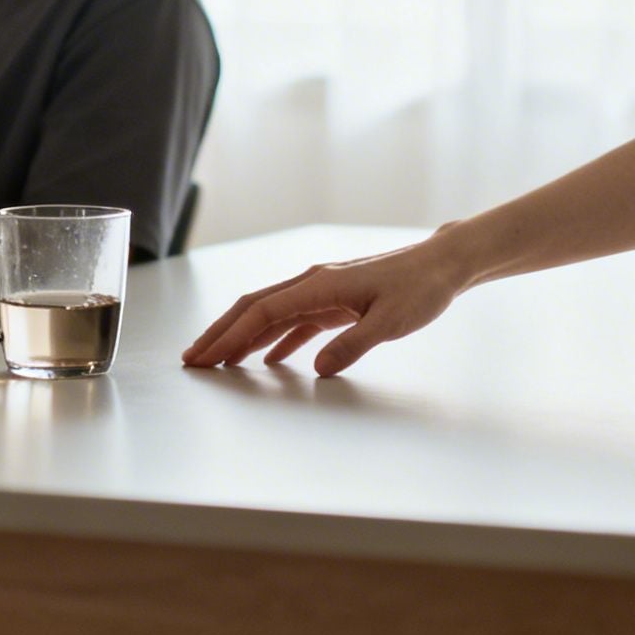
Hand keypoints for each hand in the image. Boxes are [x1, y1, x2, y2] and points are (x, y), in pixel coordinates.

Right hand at [181, 238, 472, 375]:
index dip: (230, 334)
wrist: (441, 265)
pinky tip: (266, 361)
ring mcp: (322, 292)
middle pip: (254, 308)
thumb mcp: (391, 322)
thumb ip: (353, 344)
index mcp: (320, 285)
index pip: (262, 311)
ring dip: (242, 337)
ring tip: (217, 361)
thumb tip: (317, 369)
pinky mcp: (334, 302)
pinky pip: (294, 322)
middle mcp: (313, 284)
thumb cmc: (420, 289)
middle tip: (193, 360)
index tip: (206, 356)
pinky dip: (274, 340)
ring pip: (270, 315)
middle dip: (221, 333)